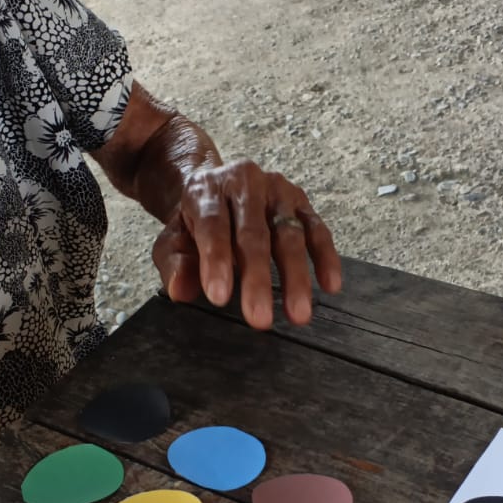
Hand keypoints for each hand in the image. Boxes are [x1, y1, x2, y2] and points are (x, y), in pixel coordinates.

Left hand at [153, 160, 341, 328]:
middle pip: (254, 233)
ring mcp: (278, 191)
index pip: (213, 225)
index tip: (219, 297)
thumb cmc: (193, 221)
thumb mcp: (172, 240)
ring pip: (290, 234)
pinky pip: (317, 230)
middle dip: (257, 279)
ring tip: (298, 315)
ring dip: (295, 277)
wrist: (214, 186)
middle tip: (259, 319)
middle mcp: (246, 183)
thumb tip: (181, 291)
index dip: (216, 261)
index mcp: (208, 190)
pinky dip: (325, 258)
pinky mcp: (301, 202)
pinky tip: (330, 285)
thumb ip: (175, 264)